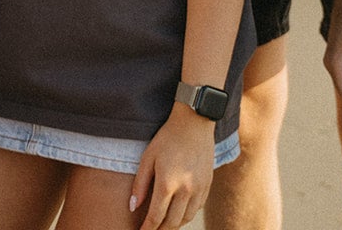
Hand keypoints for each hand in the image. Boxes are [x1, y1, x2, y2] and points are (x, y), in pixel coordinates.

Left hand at [128, 105, 213, 228]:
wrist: (195, 122)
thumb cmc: (167, 138)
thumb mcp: (148, 157)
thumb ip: (140, 184)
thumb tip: (133, 208)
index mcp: (167, 183)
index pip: (156, 216)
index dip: (147, 229)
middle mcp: (186, 189)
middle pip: (172, 222)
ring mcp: (199, 188)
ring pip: (186, 218)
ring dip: (174, 225)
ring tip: (163, 224)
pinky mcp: (208, 185)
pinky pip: (196, 208)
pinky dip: (186, 214)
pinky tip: (178, 212)